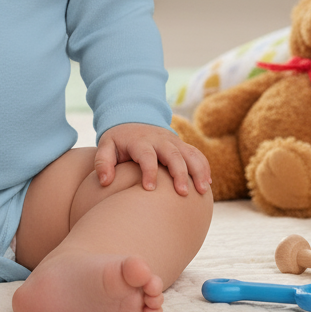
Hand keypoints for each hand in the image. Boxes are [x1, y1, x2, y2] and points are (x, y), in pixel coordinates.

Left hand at [95, 123, 210, 195]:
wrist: (132, 119)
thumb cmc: (118, 140)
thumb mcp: (106, 146)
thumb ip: (103, 162)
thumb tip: (104, 182)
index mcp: (140, 141)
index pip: (146, 156)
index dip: (149, 172)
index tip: (149, 189)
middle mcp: (159, 140)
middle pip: (173, 155)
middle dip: (179, 173)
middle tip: (182, 193)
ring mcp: (173, 141)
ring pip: (190, 154)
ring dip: (198, 171)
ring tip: (202, 190)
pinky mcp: (181, 145)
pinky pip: (196, 154)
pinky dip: (204, 166)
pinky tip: (207, 183)